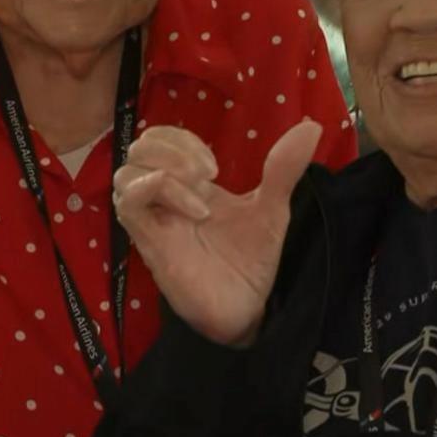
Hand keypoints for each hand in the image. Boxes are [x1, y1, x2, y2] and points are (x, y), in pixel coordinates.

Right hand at [113, 118, 320, 345]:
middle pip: (139, 147)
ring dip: (165, 171)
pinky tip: (193, 209)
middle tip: (206, 174)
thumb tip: (311, 126)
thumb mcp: (271, 208)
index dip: (182, 139)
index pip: (160, 139)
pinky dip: (154, 190)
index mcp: (188, 185)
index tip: (215, 167)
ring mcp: (153, 219)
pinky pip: (129, 203)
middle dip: (172, 149)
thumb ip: (284, 168)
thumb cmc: (251, 261)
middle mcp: (164, 198)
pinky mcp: (148, 241)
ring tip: (201, 196)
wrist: (249, 310)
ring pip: (125, 173)